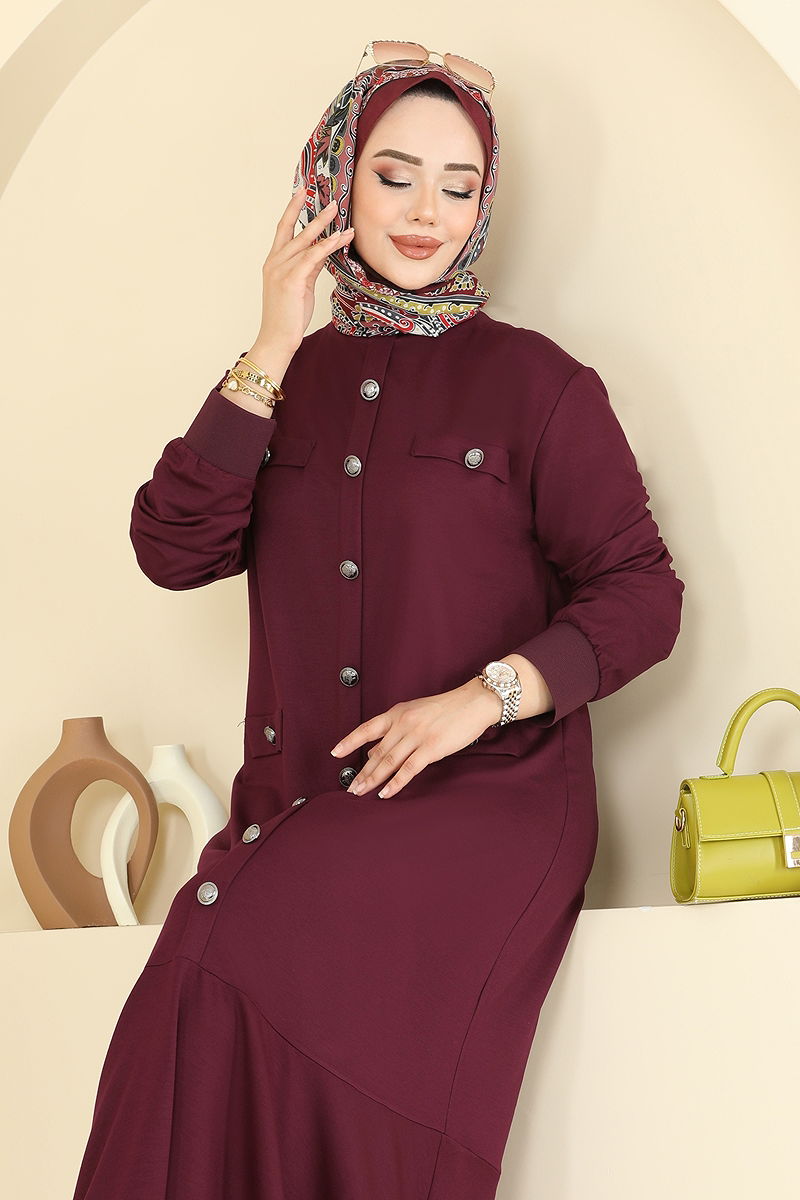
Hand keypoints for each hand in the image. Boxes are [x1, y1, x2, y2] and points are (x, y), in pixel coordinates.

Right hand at [256, 189, 354, 352]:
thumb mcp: (301, 286)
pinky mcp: (291, 280)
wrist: (277, 339)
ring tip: (338, 212)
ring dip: (324, 225)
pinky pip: (312, 257)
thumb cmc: (289, 317)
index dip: (291, 209)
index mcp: (273, 262)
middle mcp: (274, 262)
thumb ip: (310, 267)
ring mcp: (280, 270)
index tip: (301, 192)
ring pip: (305, 240)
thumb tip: (324, 251)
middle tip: (327, 197)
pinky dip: (327, 246)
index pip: (283, 229)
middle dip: (310, 211)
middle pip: (293, 229)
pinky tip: (339, 238)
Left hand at [330, 679, 502, 798]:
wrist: (474, 702)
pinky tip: (385, 793)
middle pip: (377, 752)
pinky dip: (395, 783)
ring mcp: (417, 735)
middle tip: (350, 788)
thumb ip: (395, 731)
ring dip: (372, 780)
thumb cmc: (447, 709)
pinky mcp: (431, 748)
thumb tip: (375, 752)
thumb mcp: (416, 713)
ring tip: (360, 793)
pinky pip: (408, 769)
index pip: (367, 728)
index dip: (350, 741)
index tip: (335, 752)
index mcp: (398, 713)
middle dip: (362, 772)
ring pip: (388, 762)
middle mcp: (403, 723)